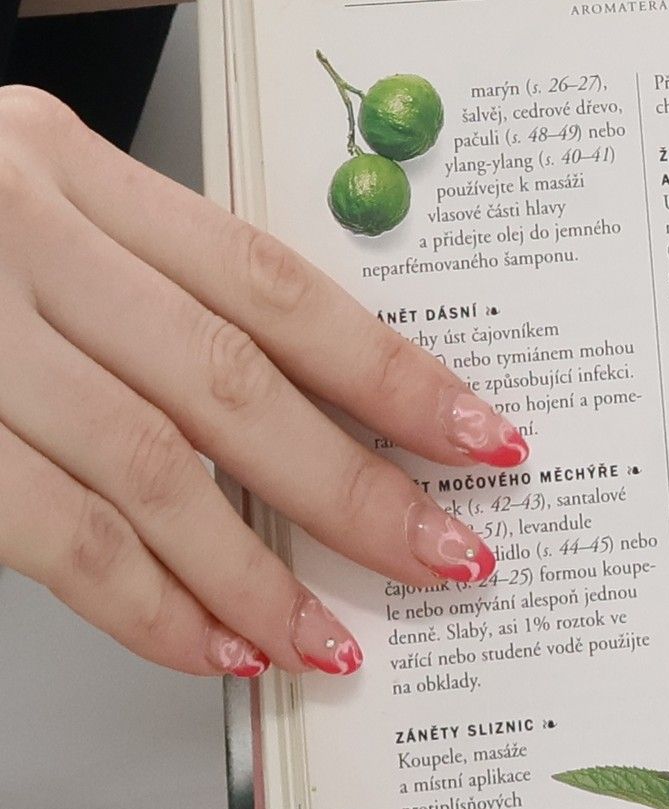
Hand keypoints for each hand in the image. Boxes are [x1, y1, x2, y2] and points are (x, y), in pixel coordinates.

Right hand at [0, 87, 527, 677]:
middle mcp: (10, 225)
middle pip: (227, 380)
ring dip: (253, 569)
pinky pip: (43, 530)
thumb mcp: (18, 199)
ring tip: (332, 635)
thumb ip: (139, 278)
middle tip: (445, 558)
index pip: (272, 281)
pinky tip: (209, 644)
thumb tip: (302, 405)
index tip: (481, 436)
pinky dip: (139, 601)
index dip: (390, 368)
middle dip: (352, 486)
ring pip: (143, 466)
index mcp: (62, 163)